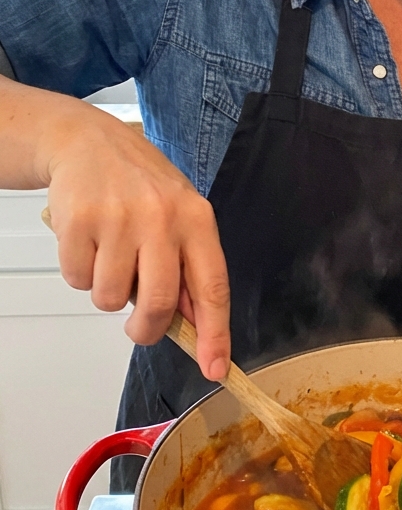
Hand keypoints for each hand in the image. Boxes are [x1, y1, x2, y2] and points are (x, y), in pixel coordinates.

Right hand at [44, 103, 230, 380]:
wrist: (88, 141)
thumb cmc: (139, 185)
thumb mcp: (179, 215)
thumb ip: (189, 267)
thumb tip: (195, 325)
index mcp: (197, 219)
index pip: (212, 287)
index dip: (215, 335)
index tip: (215, 368)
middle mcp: (162, 218)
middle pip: (159, 304)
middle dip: (147, 329)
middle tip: (139, 326)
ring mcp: (119, 219)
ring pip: (112, 298)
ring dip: (107, 292)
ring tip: (110, 258)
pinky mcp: (78, 222)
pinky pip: (77, 280)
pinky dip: (79, 273)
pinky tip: (88, 243)